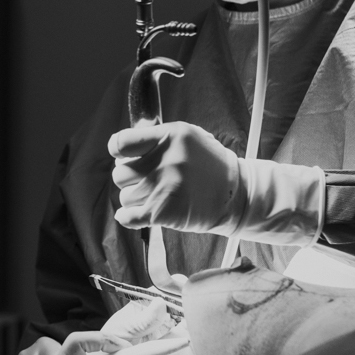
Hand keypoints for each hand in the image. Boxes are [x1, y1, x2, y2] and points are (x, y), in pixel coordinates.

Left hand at [109, 121, 243, 232]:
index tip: (124, 156)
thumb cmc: (210, 166)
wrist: (236, 195)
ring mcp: (163, 187)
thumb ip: (158, 138)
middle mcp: (164, 161)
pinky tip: (137, 214)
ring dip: (136, 198)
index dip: (118, 151)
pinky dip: (128, 218)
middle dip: (130, 178)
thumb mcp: (188, 138)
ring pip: (125, 196)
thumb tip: (124, 144)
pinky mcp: (163, 212)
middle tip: (146, 179)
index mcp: (169, 137)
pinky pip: (128, 217)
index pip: (121, 143)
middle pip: (120, 173)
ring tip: (156, 196)